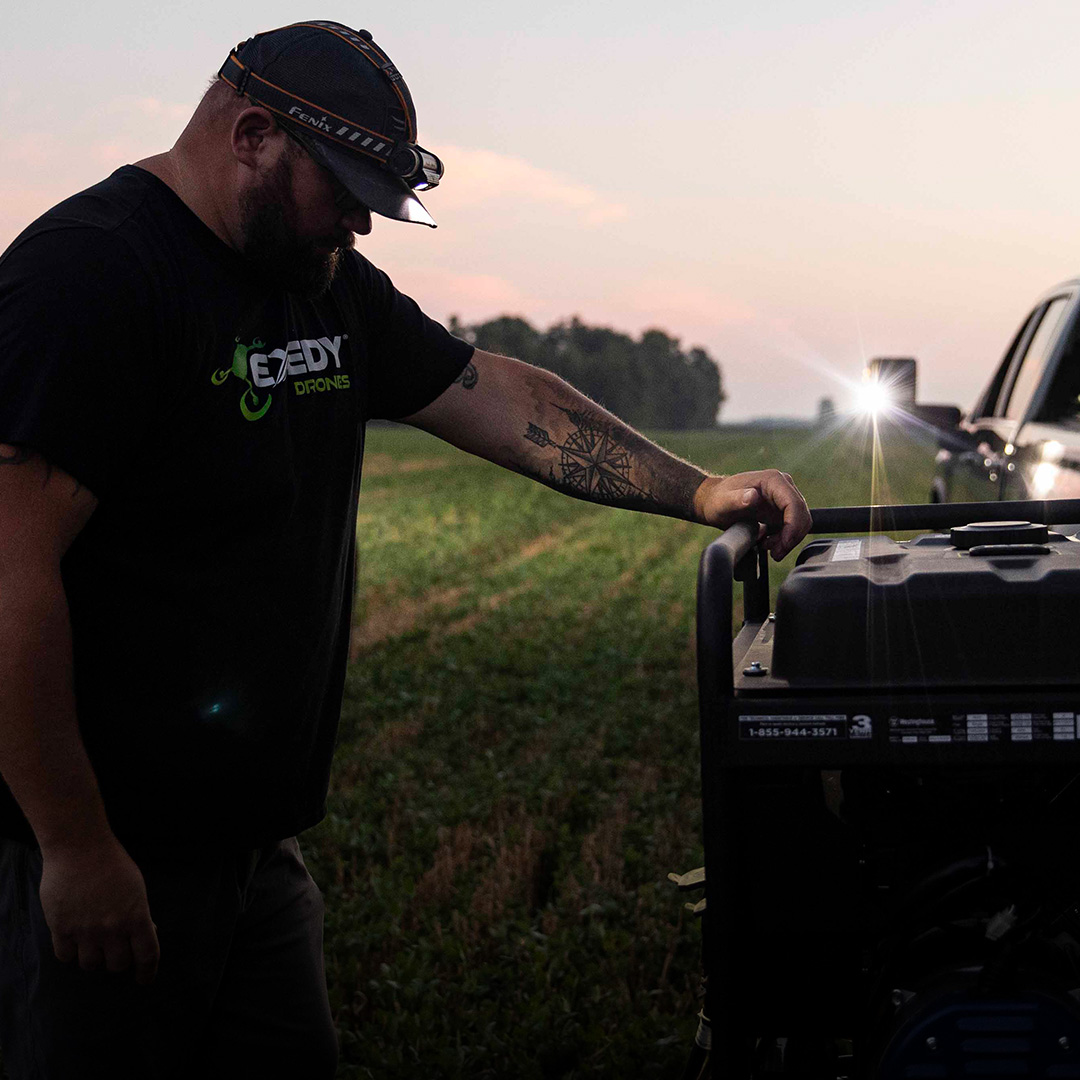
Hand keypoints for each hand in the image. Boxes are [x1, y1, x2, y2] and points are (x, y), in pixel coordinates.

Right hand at [38, 836, 159, 984]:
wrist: (80, 848)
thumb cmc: (112, 862)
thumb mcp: (136, 887)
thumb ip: (138, 913)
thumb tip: (144, 933)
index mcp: (136, 916)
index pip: (147, 955)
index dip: (147, 971)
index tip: (144, 979)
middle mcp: (112, 928)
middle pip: (117, 964)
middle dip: (118, 959)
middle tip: (114, 949)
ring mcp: (86, 930)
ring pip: (90, 964)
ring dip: (93, 956)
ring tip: (92, 942)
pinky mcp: (61, 929)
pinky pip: (66, 956)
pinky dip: (70, 951)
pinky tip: (72, 938)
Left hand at [694, 471, 811, 560]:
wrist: (714, 502)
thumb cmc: (717, 500)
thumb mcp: (723, 502)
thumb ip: (737, 499)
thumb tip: (754, 497)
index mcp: (773, 480)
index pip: (795, 504)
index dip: (793, 526)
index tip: (783, 544)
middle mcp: (783, 486)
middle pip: (802, 515)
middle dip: (792, 537)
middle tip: (775, 554)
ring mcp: (784, 498)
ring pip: (800, 523)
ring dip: (789, 540)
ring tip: (770, 549)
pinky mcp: (782, 510)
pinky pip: (792, 527)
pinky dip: (784, 539)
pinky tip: (768, 543)